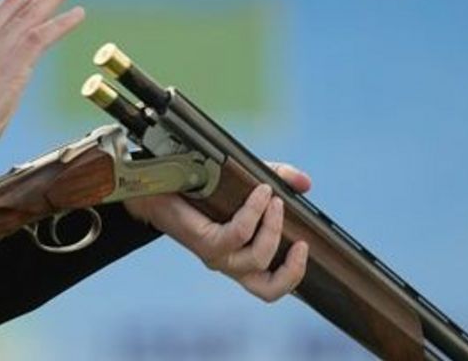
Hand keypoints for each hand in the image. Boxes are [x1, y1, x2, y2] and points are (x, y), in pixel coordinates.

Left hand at [123, 162, 312, 301]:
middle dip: (292, 267)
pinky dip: (253, 212)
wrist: (161, 184)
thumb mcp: (249, 182)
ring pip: (257, 258)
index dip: (294, 277)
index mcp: (243, 258)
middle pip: (268, 289)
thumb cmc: (203, 187)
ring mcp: (216, 256)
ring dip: (273, 227)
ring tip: (273, 199)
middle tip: (300, 240)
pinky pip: (238, 233)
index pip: (271, 287)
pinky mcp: (204, 242)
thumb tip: (306, 183)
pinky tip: (259, 192)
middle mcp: (230, 263)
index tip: (306, 248)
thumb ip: (278, 178)